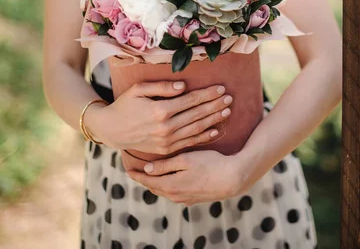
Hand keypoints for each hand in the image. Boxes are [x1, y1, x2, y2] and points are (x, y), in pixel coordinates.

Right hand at [84, 81, 233, 154]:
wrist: (111, 130)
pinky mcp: (166, 149)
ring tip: (227, 111)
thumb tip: (184, 86)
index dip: (207, 94)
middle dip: (215, 105)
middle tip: (230, 98)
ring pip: (196, 129)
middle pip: (197, 114)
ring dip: (214, 120)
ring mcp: (167, 140)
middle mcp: (165, 127)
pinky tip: (215, 130)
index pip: (190, 100)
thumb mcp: (138, 90)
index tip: (221, 88)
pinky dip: (204, 136)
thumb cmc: (124, 105)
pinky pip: (189, 142)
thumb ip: (161, 87)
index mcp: (160, 110)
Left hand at [126, 150, 249, 205]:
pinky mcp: (194, 199)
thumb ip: (165, 165)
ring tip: (150, 172)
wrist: (233, 179)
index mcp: (170, 185)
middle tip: (135, 167)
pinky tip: (170, 178)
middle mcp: (175, 195)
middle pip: (153, 187)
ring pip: (164, 190)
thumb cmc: (210, 164)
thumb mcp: (186, 160)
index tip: (126, 166)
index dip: (135, 173)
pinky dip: (168, 185)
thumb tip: (147, 169)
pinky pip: (175, 193)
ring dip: (156, 182)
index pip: (146, 180)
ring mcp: (185, 199)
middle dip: (143, 178)